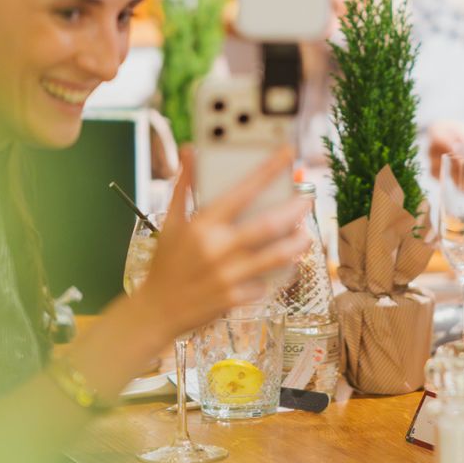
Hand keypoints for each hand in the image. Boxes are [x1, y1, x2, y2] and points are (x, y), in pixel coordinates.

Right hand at [137, 146, 309, 338]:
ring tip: (305, 234)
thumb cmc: (165, 263)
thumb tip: (190, 151)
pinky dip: (278, 273)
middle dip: (295, 209)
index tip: (288, 153)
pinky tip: (285, 265)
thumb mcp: (170, 222)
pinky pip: (267, 282)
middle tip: (307, 201)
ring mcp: (228, 275)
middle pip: (270, 224)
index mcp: (202, 224)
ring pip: (278, 255)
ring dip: (298, 243)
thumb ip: (184, 185)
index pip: (242, 190)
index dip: (268, 169)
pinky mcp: (235, 298)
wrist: (156, 311)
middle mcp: (217, 248)